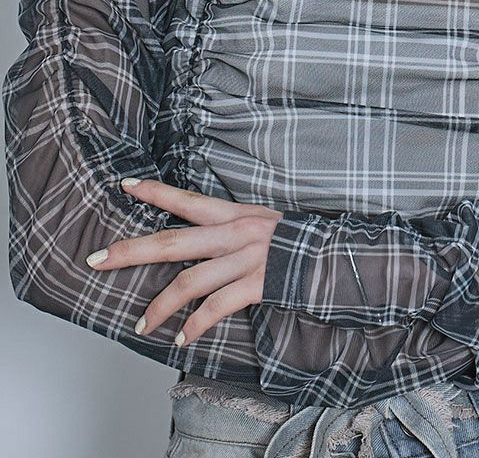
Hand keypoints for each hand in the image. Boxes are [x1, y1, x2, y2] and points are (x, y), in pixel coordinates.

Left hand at [84, 179, 282, 346]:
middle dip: (131, 251)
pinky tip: (182, 338)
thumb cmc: (295, 240)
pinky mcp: (255, 284)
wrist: (333, 255)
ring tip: (141, 324)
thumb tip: (202, 234)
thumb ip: (233, 226)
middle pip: (172, 241)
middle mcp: (235, 233)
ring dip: (159, 306)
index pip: (187, 200)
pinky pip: (216, 308)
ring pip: (189, 282)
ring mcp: (244, 259)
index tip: (125, 186)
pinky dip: (196, 326)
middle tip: (98, 259)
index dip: (155, 193)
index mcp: (235, 214)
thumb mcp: (262, 222)